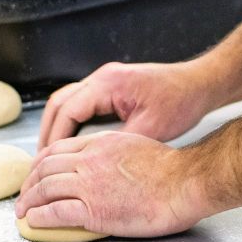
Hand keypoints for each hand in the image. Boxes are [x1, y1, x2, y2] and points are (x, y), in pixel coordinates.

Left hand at [14, 131, 212, 237]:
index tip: (36, 172)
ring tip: (22, 211)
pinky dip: (40, 216)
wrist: (183, 183)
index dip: (41, 162)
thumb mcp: (136, 144)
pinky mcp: (94, 209)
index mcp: (100, 143)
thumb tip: (106, 161)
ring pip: (45, 188)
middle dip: (29, 181)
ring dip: (28, 200)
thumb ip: (114, 150)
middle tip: (24, 194)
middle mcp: (89, 160)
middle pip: (46, 167)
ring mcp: (89, 184)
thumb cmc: (170, 168)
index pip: (58, 148)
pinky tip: (33, 221)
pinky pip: (56, 211)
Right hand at [38, 60, 221, 148]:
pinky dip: (72, 122)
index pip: (67, 110)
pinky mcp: (112, 87)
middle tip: (41, 160)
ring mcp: (106, 80)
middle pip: (59, 103)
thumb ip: (119, 144)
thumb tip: (92, 163)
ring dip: (58, 126)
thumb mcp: (151, 129)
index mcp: (108, 84)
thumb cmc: (181, 101)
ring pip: (68, 101)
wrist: (200, 84)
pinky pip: (82, 103)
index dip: (54, 137)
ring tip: (52, 155)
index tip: (48, 160)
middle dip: (48, 132)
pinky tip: (73, 143)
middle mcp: (102, 77)